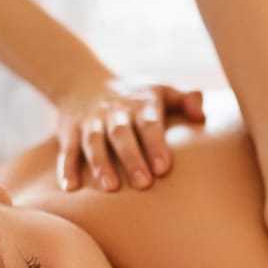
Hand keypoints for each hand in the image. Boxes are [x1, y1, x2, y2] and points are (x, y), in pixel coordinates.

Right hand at [55, 76, 205, 191]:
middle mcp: (114, 113)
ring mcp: (90, 122)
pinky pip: (67, 150)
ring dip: (101, 164)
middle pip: (122, 135)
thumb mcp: (160, 89)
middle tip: (144, 184)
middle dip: (132, 159)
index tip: (164, 167)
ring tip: (111, 188)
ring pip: (94, 143)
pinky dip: (66, 168)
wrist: (81, 79)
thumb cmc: (133, 95)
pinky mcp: (69, 132)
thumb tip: (201, 114)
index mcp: (140, 104)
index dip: (155, 145)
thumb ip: (185, 100)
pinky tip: (70, 187)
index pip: (149, 124)